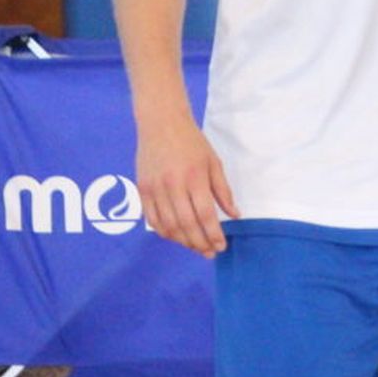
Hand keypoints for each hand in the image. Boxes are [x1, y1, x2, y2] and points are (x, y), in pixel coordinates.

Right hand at [135, 114, 238, 257]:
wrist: (161, 124)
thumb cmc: (192, 142)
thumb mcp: (214, 162)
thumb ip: (223, 191)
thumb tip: (235, 215)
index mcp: (195, 177)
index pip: (205, 214)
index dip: (213, 234)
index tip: (221, 246)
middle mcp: (173, 185)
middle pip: (186, 224)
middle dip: (200, 243)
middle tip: (209, 252)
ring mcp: (155, 188)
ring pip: (168, 226)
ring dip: (183, 241)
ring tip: (195, 246)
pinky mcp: (142, 190)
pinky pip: (152, 219)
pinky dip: (164, 232)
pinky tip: (176, 236)